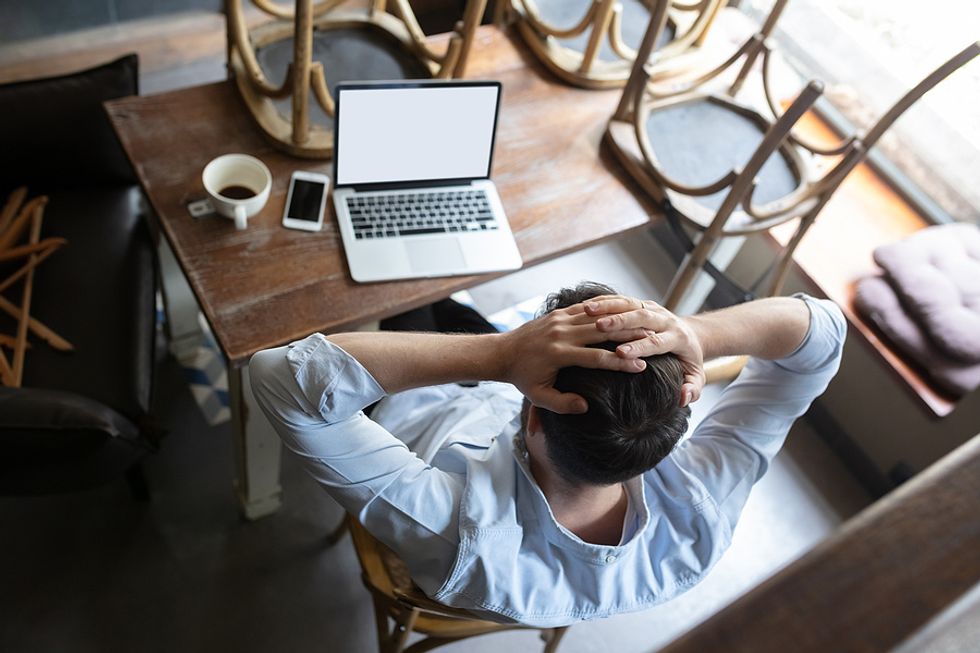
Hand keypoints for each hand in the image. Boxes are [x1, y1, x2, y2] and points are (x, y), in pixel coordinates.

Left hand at [499, 302, 648, 413]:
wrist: (503, 353)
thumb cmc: (522, 378)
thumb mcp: (538, 397)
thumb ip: (562, 404)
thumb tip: (586, 406)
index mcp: (558, 354)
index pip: (597, 358)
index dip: (620, 363)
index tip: (641, 368)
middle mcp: (561, 334)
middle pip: (602, 334)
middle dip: (629, 338)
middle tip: (653, 343)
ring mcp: (559, 320)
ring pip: (597, 319)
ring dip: (620, 323)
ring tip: (643, 327)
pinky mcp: (559, 313)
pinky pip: (586, 309)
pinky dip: (605, 312)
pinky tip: (622, 314)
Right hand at [584, 295, 704, 406]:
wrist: (692, 336)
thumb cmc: (689, 362)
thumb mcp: (696, 378)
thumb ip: (692, 390)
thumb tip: (682, 396)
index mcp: (678, 338)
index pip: (657, 342)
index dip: (639, 346)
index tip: (621, 352)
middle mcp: (666, 319)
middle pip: (642, 317)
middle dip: (620, 321)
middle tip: (599, 327)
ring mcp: (654, 308)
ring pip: (630, 303)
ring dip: (608, 306)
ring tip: (588, 311)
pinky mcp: (643, 304)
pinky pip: (623, 299)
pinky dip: (605, 301)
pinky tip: (587, 306)